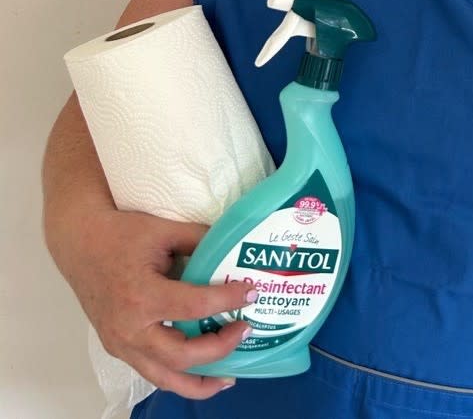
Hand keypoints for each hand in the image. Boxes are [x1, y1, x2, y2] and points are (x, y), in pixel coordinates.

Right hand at [60, 206, 255, 398]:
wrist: (80, 244)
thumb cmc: (121, 234)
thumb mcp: (164, 230)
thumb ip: (200, 240)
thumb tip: (233, 250)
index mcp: (142, 296)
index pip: (194, 307)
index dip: (227, 300)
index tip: (251, 292)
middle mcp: (130, 329)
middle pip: (181, 355)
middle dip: (219, 348)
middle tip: (245, 329)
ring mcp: (121, 343)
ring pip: (164, 376)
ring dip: (198, 382)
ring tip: (228, 378)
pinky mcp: (118, 347)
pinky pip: (151, 370)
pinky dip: (177, 375)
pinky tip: (198, 371)